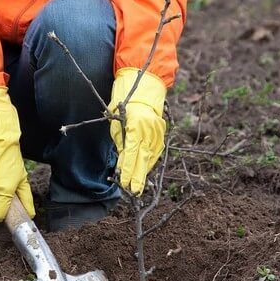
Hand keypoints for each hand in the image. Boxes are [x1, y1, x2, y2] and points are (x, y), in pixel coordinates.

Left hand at [109, 68, 166, 194]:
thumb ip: (122, 144)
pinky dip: (150, 162)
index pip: (132, 153)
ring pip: (151, 156)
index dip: (129, 170)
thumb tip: (123, 164)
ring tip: (138, 186)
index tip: (125, 184)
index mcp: (135, 125)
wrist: (144, 88)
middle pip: (144, 158)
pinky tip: (144, 171)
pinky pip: (156, 151)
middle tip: (134, 192)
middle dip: (138, 176)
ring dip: (144, 171)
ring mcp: (158, 131)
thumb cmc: (124, 104)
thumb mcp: (117, 124)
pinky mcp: (161, 133)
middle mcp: (149, 129)